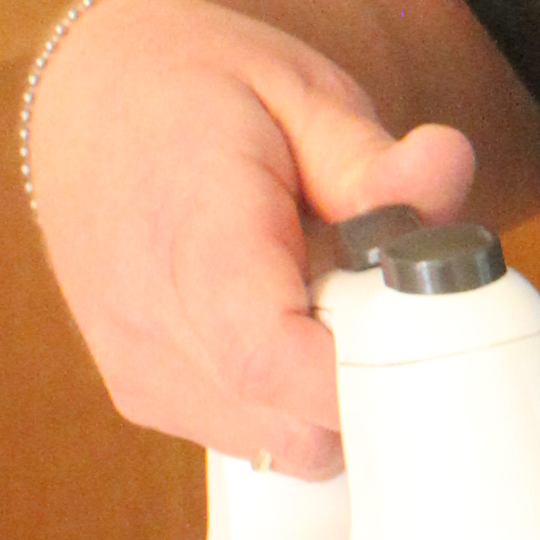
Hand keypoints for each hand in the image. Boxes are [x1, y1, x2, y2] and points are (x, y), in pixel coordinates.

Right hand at [25, 0, 477, 475]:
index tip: (419, 327)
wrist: (94, 100)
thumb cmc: (204, 92)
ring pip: (289, 447)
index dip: (366, 370)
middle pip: (301, 425)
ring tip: (324, 294)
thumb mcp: (301, 92)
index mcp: (191, 233)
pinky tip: (288, 320)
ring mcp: (141, 372)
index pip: (272, 360)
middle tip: (381, 293)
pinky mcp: (143, 398)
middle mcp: (150, 323)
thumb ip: (374, 158)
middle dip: (376, 378)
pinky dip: (295, 399)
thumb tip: (446, 172)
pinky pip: (257, 439)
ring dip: (336, 391)